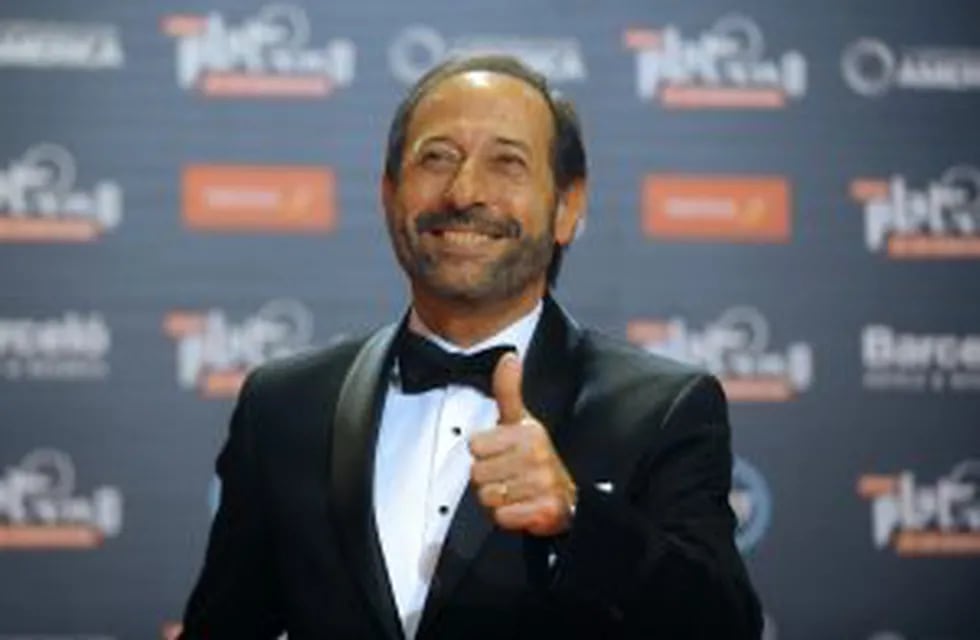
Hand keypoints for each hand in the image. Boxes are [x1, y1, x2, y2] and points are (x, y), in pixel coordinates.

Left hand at [469, 352, 576, 535]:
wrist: (569, 495)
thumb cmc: (537, 456)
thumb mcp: (523, 420)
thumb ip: (509, 390)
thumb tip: (509, 356)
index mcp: (528, 432)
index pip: (475, 446)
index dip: (484, 452)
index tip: (501, 453)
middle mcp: (536, 455)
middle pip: (477, 474)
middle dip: (489, 478)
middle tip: (509, 475)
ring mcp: (542, 483)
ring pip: (488, 496)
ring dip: (497, 498)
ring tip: (515, 490)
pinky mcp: (544, 510)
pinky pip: (503, 517)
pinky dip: (509, 516)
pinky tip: (522, 506)